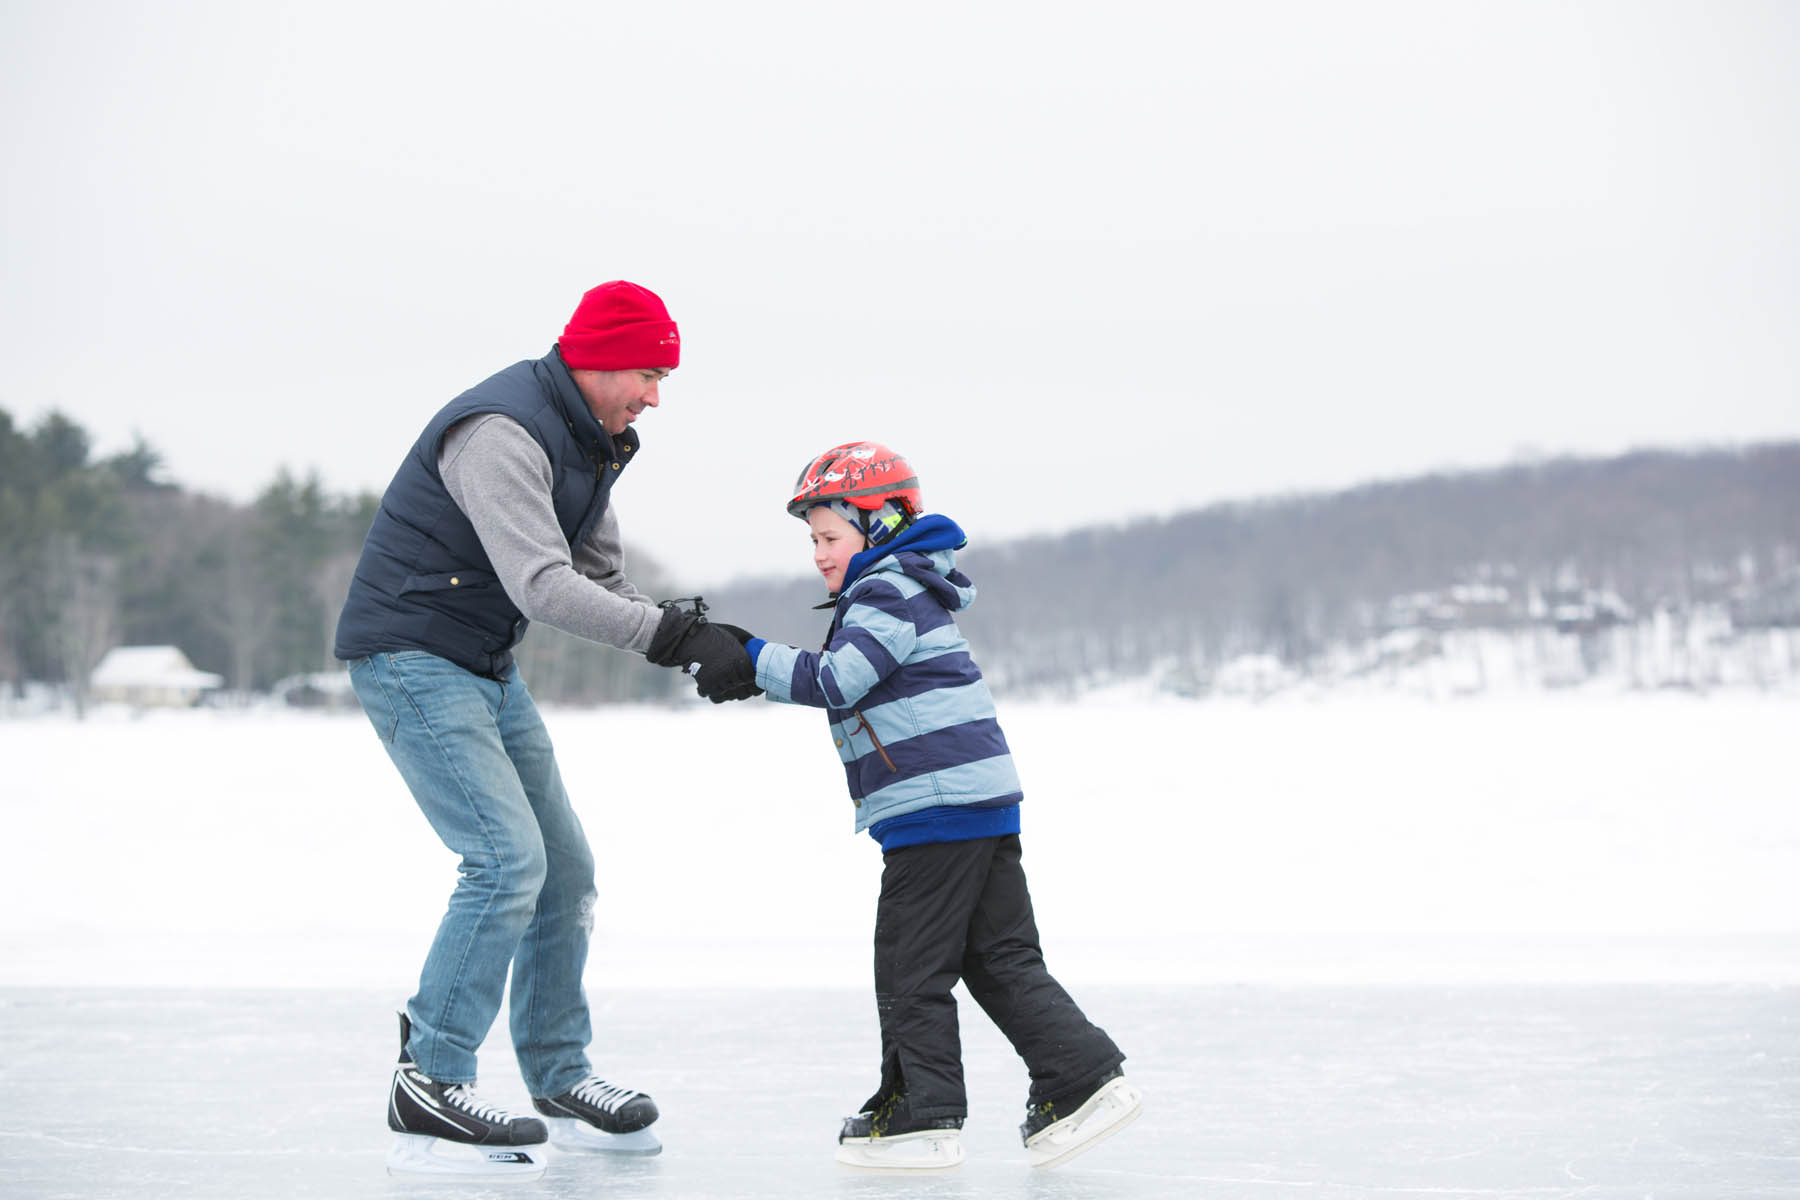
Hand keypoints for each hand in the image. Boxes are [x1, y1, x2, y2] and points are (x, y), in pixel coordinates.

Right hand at [646, 607, 761, 702]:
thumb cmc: (714, 636)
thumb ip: (749, 646)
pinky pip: (716, 697)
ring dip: (726, 688)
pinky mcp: (707, 685)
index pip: (752, 678)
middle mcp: (732, 671)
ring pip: (729, 693)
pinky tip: (711, 684)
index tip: (747, 678)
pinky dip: (713, 692)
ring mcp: (720, 679)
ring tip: (720, 680)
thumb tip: (761, 655)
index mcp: (742, 659)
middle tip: (733, 681)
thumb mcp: (736, 636)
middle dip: (739, 686)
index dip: (750, 679)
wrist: (690, 638)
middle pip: (742, 687)